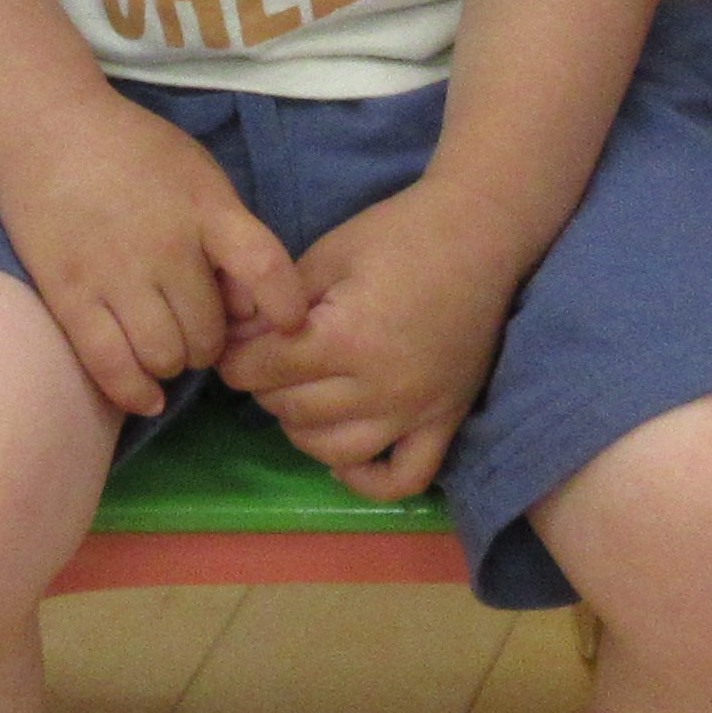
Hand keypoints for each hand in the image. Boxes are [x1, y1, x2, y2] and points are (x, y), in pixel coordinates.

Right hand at [0, 96, 306, 416]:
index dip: (284, 307)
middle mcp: (167, 247)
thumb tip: (251, 307)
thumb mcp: (199, 174)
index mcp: (207, 210)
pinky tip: (146, 396)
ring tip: (164, 347)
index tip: (289, 325)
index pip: (265, 268)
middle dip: (209, 343)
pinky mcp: (70, 295)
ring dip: (173, 364)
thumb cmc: (133, 151)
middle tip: (193, 331)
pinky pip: (110, 364)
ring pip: (166, 357)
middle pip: (209, 331)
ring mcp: (116, 274)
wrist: (46, 131)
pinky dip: (134, 392)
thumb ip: (231, 233)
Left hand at [219, 189, 515, 498]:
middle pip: (292, 411)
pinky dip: (367, 479)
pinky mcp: (446, 420)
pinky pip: (404, 478)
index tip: (232, 348)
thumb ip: (278, 304)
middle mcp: (381, 387)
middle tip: (268, 362)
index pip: (265, 371)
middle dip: (265, 387)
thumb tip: (237, 340)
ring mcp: (417, 411)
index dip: (235, 360)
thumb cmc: (399, 234)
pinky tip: (344, 455)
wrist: (479, 234)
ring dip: (302, 430)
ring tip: (299, 396)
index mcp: (347, 338)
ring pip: (334, 450)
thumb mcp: (327, 254)